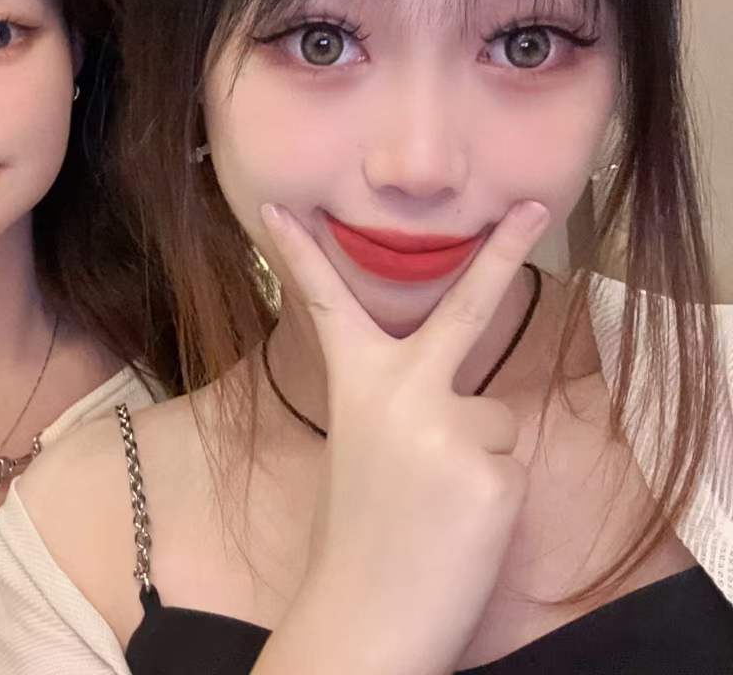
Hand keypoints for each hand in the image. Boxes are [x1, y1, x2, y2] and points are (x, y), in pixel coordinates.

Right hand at [256, 201, 548, 674]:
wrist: (369, 609)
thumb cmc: (365, 529)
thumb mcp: (367, 444)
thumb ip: (405, 401)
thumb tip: (467, 390)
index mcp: (358, 384)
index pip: (327, 305)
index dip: (300, 254)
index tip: (280, 209)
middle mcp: (404, 391)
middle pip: (468, 308)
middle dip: (503, 251)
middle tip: (536, 207)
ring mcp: (451, 425)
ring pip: (494, 416)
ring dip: (479, 453)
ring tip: (440, 499)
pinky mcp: (493, 467)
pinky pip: (510, 460)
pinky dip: (493, 490)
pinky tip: (460, 519)